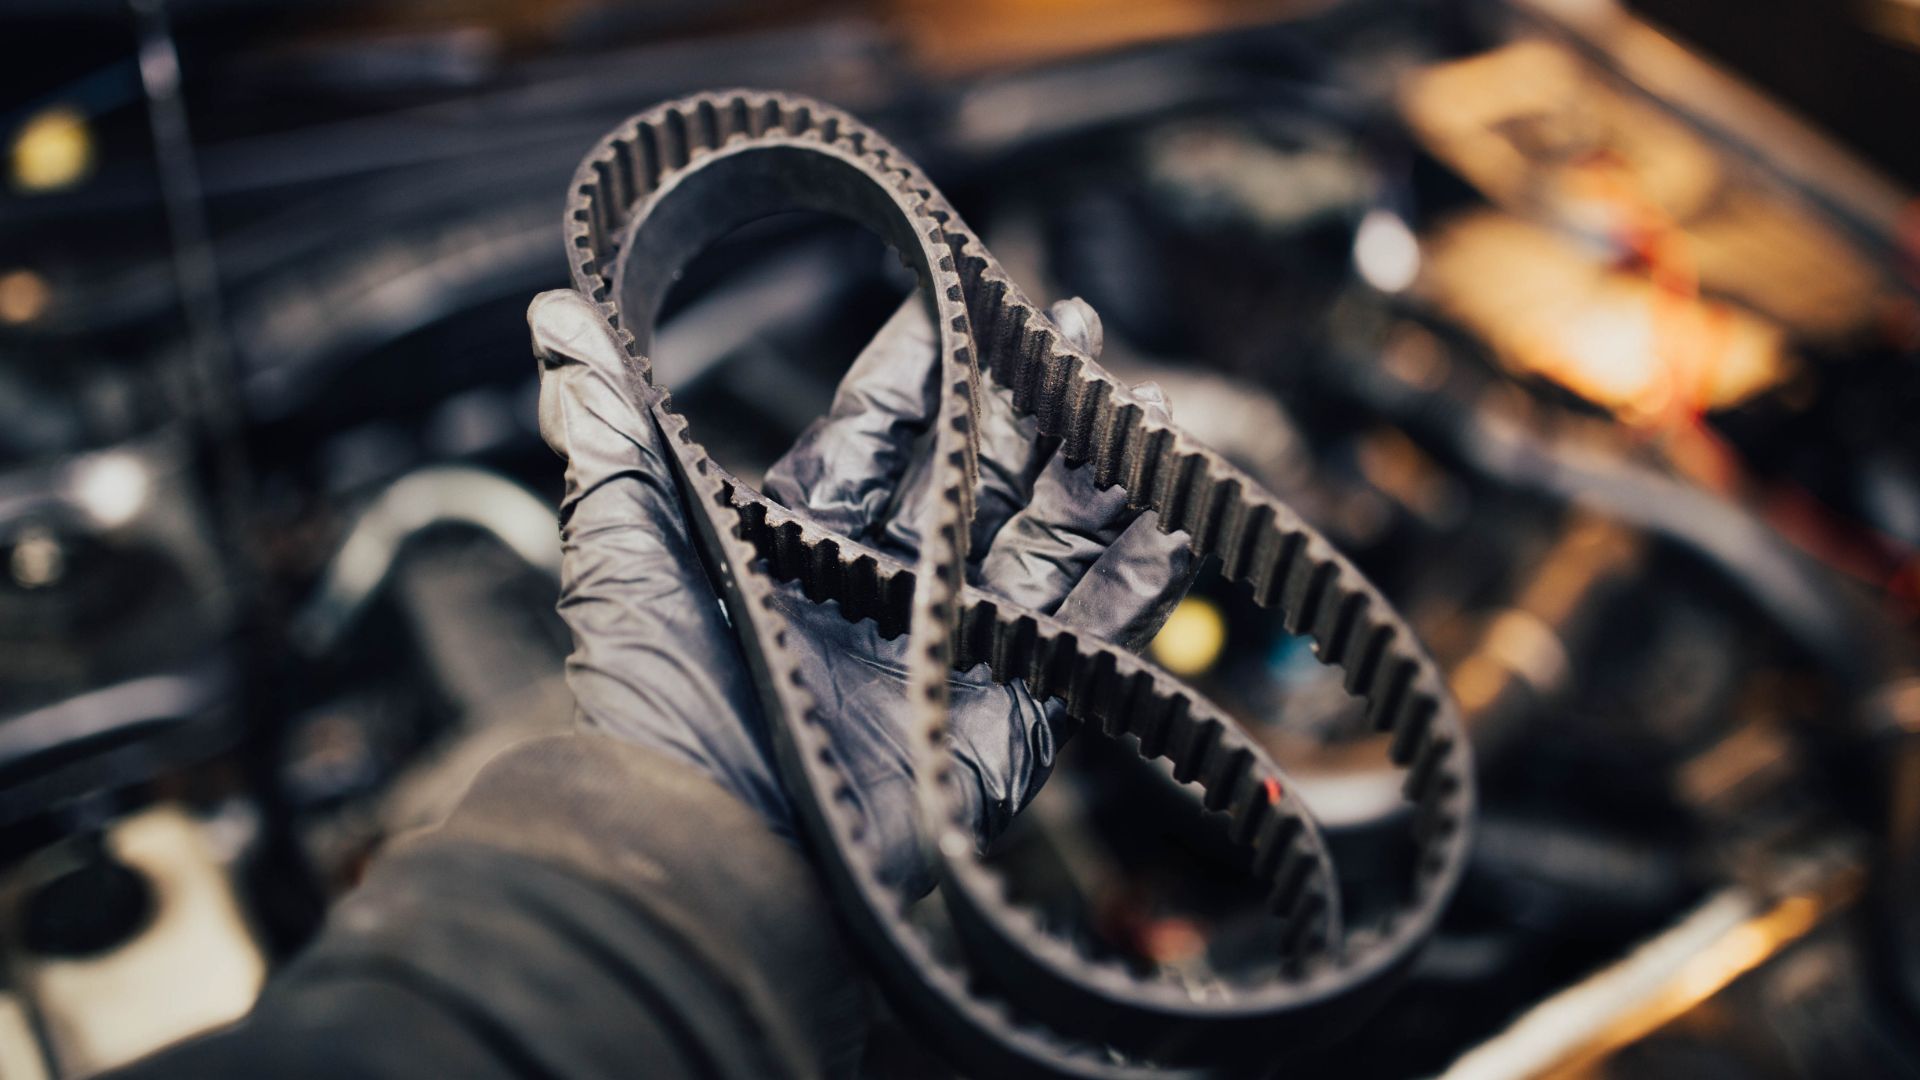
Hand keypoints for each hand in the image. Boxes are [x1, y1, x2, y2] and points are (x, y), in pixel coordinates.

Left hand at [530, 286, 1197, 893]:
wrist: (714, 852)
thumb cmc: (660, 712)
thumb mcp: (626, 557)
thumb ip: (611, 434)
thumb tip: (559, 316)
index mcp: (801, 544)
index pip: (873, 431)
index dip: (921, 363)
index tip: (960, 289)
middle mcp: (884, 587)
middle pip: (975, 473)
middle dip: (1028, 400)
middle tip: (1073, 327)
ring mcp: (953, 648)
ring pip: (1045, 542)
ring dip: (1096, 475)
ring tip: (1144, 406)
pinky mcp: (1010, 716)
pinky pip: (1090, 637)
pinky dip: (1137, 581)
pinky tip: (1174, 517)